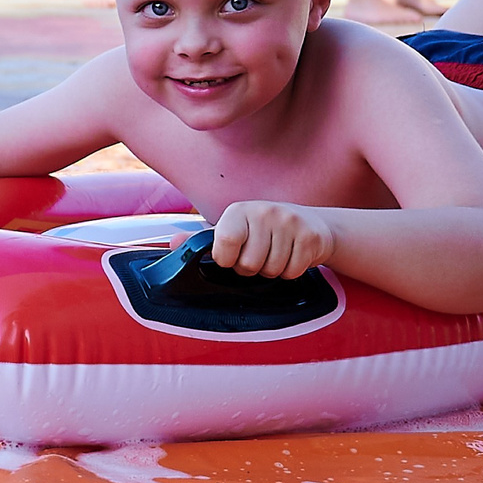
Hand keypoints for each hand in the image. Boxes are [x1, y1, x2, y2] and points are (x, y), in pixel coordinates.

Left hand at [210, 201, 335, 279]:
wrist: (311, 222)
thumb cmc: (263, 229)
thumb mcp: (232, 228)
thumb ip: (202, 239)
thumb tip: (172, 244)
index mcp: (238, 211)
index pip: (225, 242)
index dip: (227, 259)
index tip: (233, 256)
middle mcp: (263, 212)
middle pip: (249, 264)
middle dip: (251, 268)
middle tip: (258, 255)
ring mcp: (289, 223)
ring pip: (271, 270)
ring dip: (272, 270)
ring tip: (275, 254)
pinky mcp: (310, 237)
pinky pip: (293, 272)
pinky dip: (290, 272)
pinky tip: (291, 255)